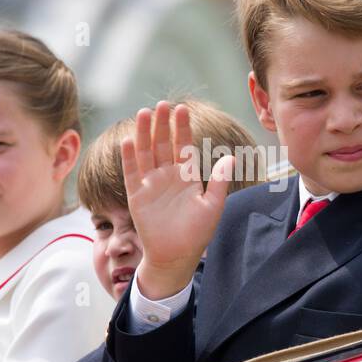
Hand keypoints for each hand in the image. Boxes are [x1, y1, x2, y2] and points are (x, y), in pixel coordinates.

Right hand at [121, 101, 234, 298]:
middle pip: (162, 144)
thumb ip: (218, 182)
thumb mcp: (212, 206)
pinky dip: (129, 157)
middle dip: (162, 125)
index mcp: (186, 176)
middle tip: (162, 105)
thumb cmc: (196, 234)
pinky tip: (129, 140)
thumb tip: (231, 158)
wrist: (176, 257)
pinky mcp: (137, 196)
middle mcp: (167, 176)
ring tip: (144, 114)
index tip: (181, 109)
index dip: (181, 128)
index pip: (183, 146)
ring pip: (146, 153)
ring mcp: (150, 184)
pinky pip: (132, 173)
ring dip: (144, 134)